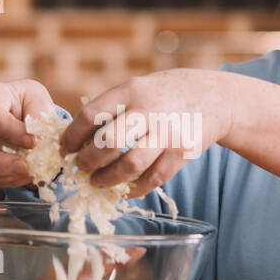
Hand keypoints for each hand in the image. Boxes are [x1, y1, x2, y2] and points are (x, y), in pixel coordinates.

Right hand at [0, 79, 55, 186]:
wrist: (23, 110)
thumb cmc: (30, 102)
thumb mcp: (39, 100)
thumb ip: (39, 117)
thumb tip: (38, 141)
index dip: (11, 133)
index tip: (33, 142)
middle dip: (1, 162)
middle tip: (25, 167)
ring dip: (3, 174)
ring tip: (28, 173)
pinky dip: (3, 179)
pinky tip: (22, 175)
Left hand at [59, 69, 233, 196]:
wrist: (215, 97)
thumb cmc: (164, 95)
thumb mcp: (137, 88)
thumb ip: (112, 108)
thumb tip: (76, 139)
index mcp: (130, 91)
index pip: (91, 115)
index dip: (72, 136)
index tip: (65, 149)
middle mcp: (149, 110)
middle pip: (108, 142)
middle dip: (88, 161)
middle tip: (80, 168)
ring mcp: (168, 132)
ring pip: (130, 165)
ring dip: (108, 179)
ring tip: (97, 182)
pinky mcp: (183, 152)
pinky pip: (154, 178)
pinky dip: (135, 189)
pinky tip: (124, 190)